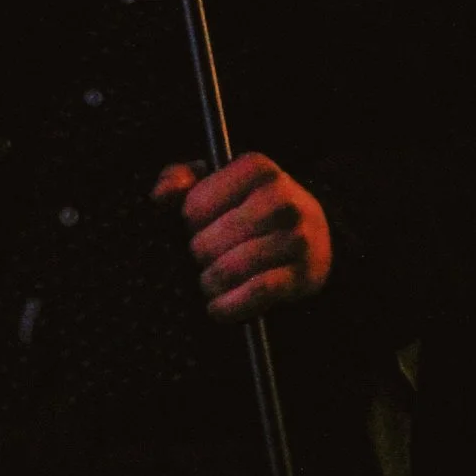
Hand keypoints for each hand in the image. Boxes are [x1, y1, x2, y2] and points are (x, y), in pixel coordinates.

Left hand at [151, 153, 333, 319]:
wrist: (313, 236)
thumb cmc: (249, 207)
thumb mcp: (216, 182)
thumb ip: (180, 179)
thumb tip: (161, 196)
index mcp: (258, 168)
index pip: (194, 207)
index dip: (190, 223)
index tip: (202, 226)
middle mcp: (282, 198)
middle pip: (206, 243)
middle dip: (199, 257)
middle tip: (207, 258)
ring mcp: (297, 237)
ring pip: (228, 270)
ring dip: (209, 285)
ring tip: (210, 283)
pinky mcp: (304, 274)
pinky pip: (254, 293)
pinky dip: (229, 306)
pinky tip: (219, 307)